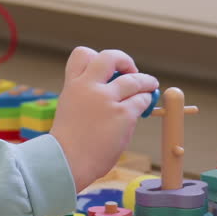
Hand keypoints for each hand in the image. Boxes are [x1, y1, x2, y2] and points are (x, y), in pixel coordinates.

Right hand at [49, 47, 157, 190]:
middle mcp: (89, 87)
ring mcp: (106, 99)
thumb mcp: (70, 108)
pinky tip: (143, 108)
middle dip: (124, 60)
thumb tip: (117, 91)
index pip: (82, 54)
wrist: (66, 161)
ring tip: (150, 86)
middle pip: (110, 57)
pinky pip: (141, 100)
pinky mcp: (123, 114)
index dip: (97, 57)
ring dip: (146, 81)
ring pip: (133, 79)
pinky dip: (145, 101)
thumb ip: (88, 96)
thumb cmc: (69, 142)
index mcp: (73, 85)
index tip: (106, 70)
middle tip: (130, 70)